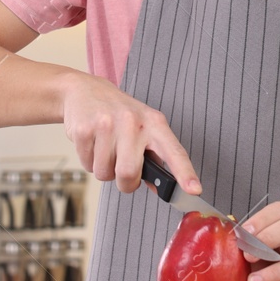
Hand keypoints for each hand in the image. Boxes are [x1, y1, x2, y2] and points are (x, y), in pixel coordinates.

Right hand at [59, 73, 200, 195]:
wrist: (85, 90)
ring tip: (105, 148)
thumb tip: (160, 188)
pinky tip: (93, 143)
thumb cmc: (118, 113)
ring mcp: (107, 124)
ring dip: (104, 170)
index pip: (174, 152)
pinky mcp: (85, 129)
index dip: (185, 173)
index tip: (195, 190)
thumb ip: (154, 157)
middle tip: (122, 168)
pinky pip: (88, 165)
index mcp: (154, 123)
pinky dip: (89, 161)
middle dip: (124, 182)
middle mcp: (133, 122)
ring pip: (105, 173)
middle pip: (129, 174)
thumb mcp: (143, 126)